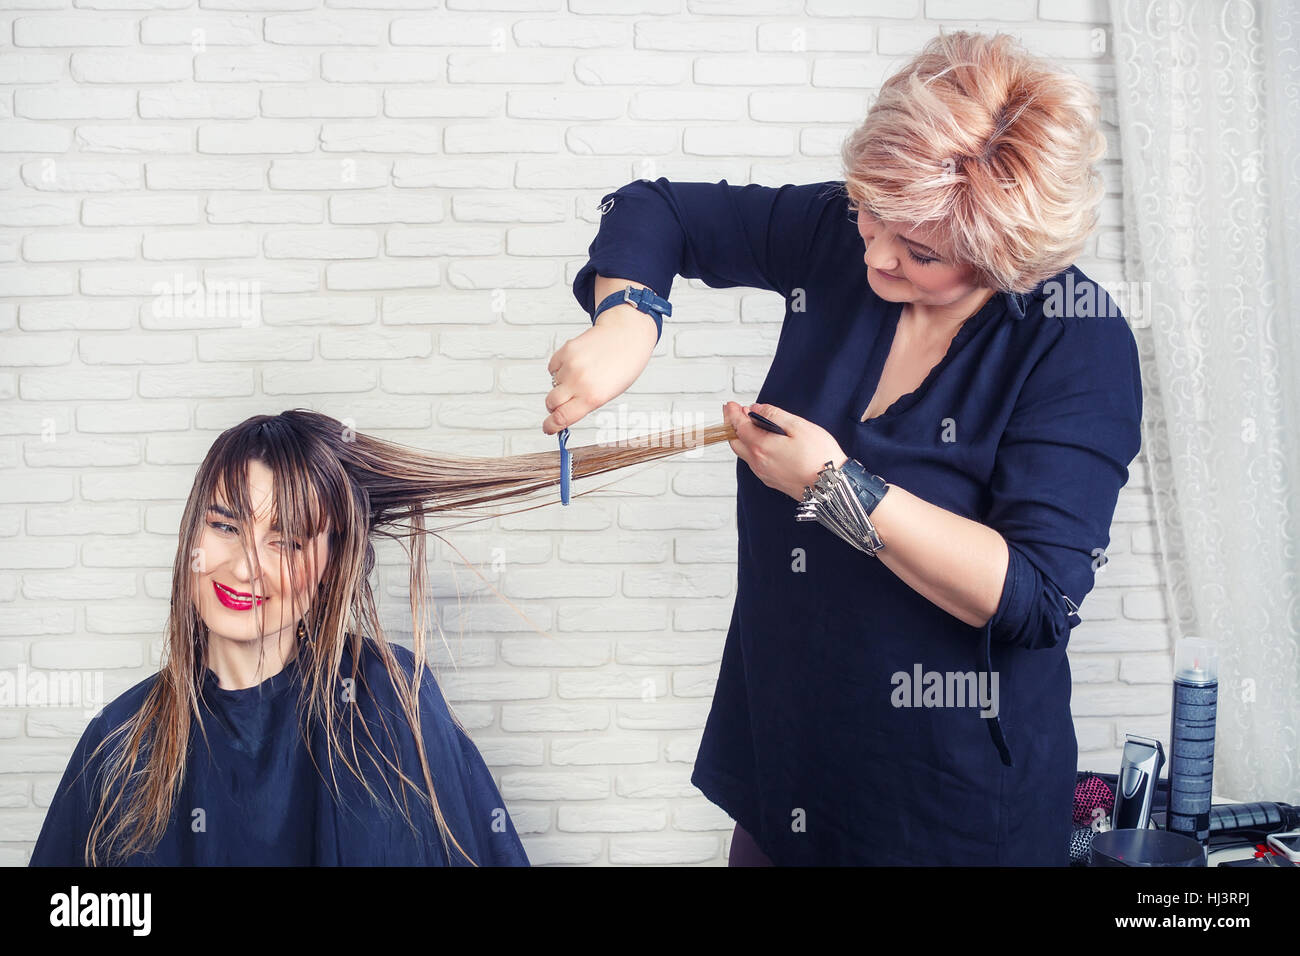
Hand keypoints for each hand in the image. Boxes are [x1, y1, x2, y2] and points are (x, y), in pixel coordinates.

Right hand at [543, 308, 655, 435]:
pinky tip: (576, 364)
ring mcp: (571, 365)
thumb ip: (585, 404)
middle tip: (562, 402)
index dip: (551, 426)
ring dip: (561, 383)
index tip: (548, 428)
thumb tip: (564, 413)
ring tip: (581, 375)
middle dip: (554, 406)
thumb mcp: (609, 393)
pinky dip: (560, 369)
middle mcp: (580, 382)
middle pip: (551, 403)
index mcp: (593, 397)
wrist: (627, 336)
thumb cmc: (623, 367)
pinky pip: (553, 367)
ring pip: (553, 384)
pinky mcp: (566, 350)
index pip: (561, 418)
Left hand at [722, 401, 848, 500]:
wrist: (832, 487)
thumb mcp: (799, 426)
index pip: (738, 427)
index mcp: (762, 447)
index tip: (730, 405)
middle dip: (732, 425)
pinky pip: (754, 463)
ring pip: (744, 454)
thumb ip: (774, 415)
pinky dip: (751, 449)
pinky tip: (761, 443)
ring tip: (748, 425)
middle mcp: (758, 463)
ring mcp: (764, 474)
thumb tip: (757, 409)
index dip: (732, 414)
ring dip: (742, 438)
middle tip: (734, 412)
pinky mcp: (772, 481)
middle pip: (736, 442)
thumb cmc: (820, 456)